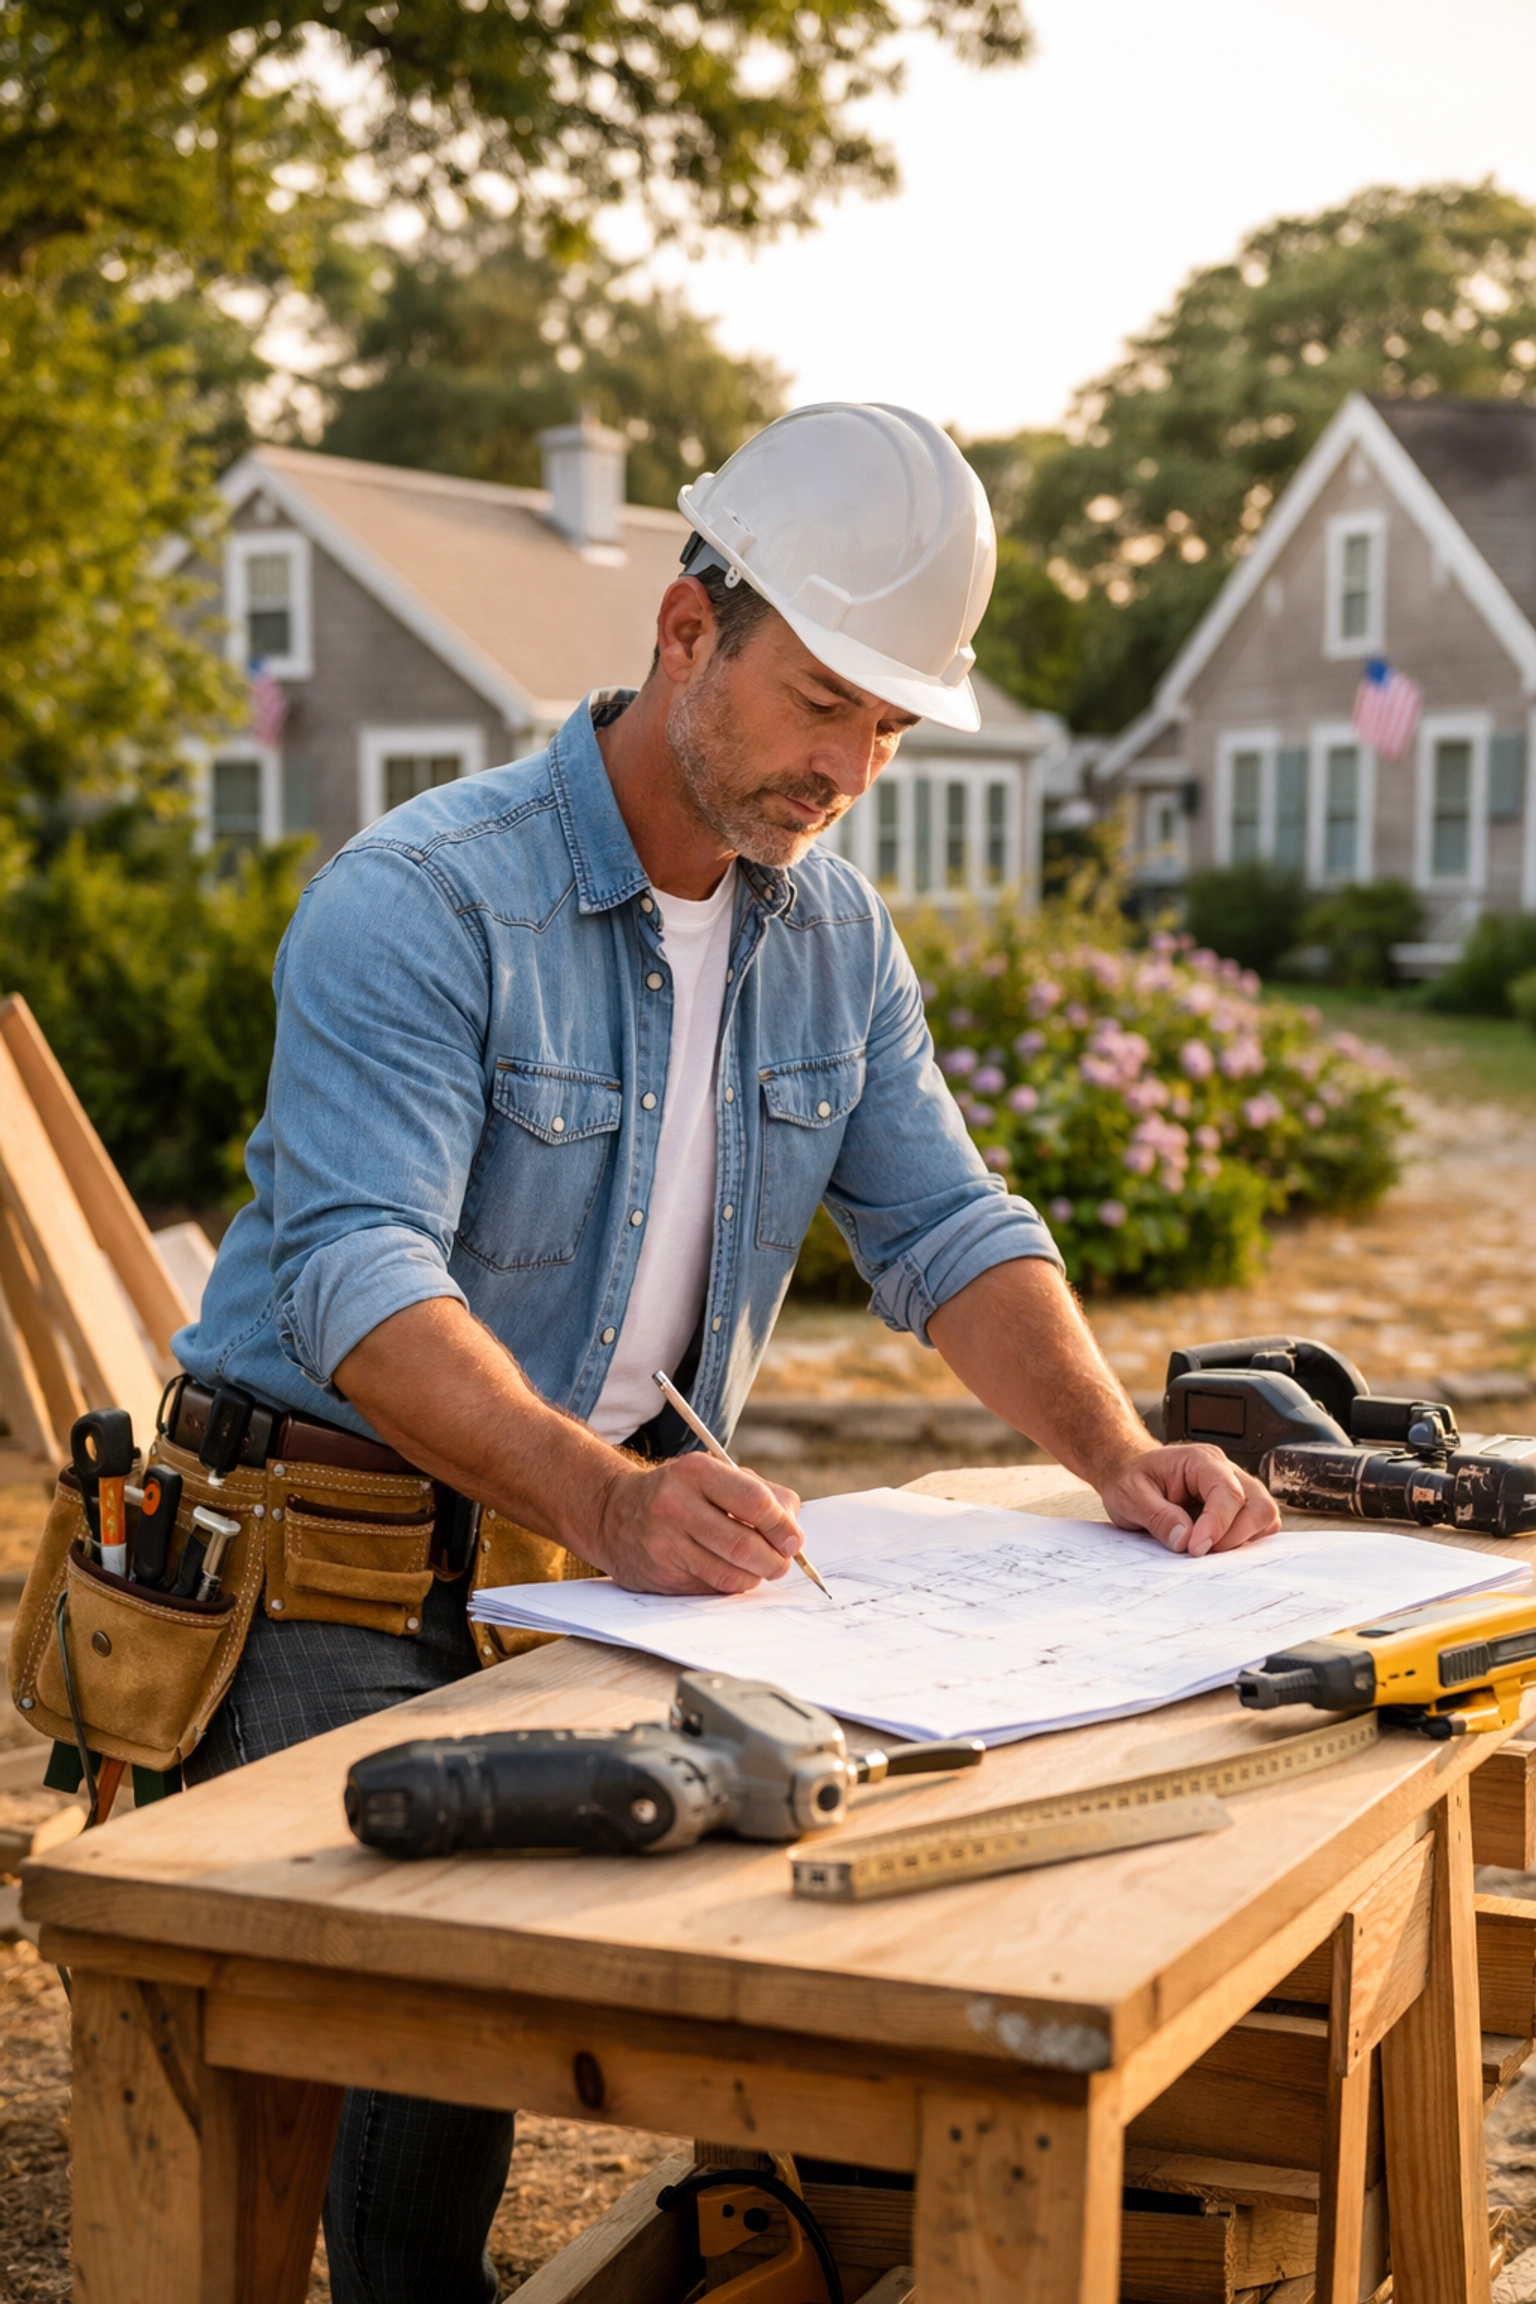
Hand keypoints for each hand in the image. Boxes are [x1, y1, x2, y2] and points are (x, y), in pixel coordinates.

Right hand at [591, 1451, 806, 1593]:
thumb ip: (761, 1495)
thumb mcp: (715, 1475)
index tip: (793, 1540)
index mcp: (696, 1472)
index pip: (755, 1502)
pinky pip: (712, 1589)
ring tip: (756, 1567)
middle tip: (781, 1562)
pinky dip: (729, 1585)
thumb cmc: (680, 1492)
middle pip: (745, 1545)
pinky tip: (725, 1571)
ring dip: (755, 1576)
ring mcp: (665, 1543)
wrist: (613, 1512)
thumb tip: (792, 1533)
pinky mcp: (661, 1575)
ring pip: (731, 1574)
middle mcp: (676, 1505)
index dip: (782, 1526)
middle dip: (775, 1560)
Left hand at [1098, 1444, 1279, 1557]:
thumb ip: (1157, 1516)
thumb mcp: (1129, 1495)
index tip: (1196, 1549)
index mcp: (1200, 1460)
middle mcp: (1226, 1471)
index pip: (1227, 1492)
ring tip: (1206, 1549)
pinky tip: (1215, 1546)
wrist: (1128, 1471)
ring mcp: (1236, 1488)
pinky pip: (1258, 1526)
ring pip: (1264, 1516)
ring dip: (1242, 1540)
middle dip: (1235, 1537)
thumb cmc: (1130, 1478)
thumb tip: (1185, 1540)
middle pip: (1259, 1504)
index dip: (1217, 1525)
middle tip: (1201, 1552)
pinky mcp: (1237, 1507)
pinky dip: (1244, 1541)